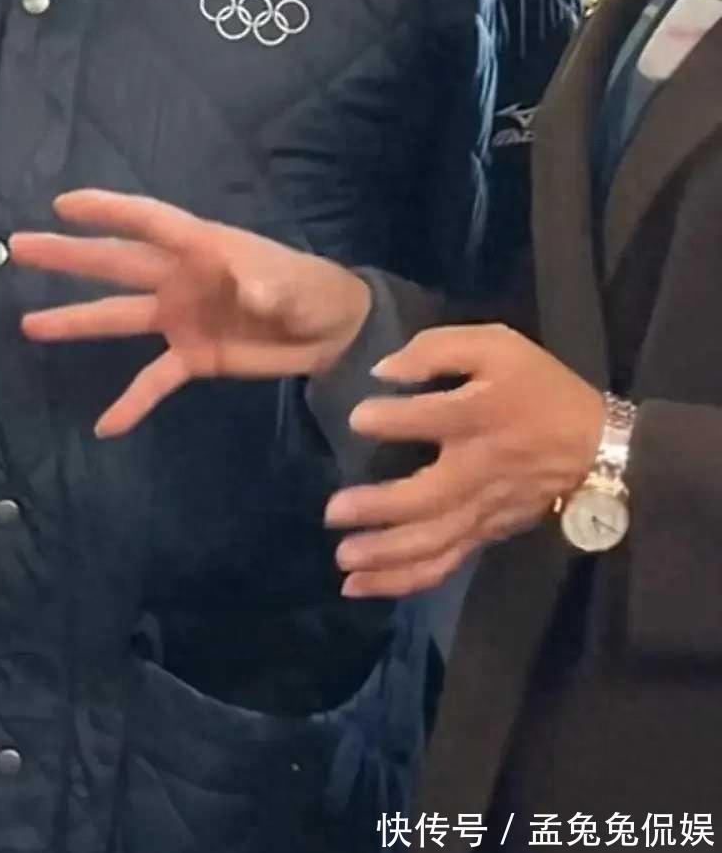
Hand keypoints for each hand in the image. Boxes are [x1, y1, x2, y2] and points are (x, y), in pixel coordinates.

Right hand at [12, 189, 371, 437]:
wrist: (331, 330)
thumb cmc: (309, 288)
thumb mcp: (292, 283)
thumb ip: (267, 286)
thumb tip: (248, 294)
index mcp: (201, 246)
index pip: (147, 221)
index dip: (107, 210)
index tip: (63, 205)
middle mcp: (179, 277)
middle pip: (114, 263)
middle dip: (67, 256)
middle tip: (18, 247)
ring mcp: (180, 318)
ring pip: (117, 316)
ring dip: (75, 321)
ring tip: (28, 325)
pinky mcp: (193, 356)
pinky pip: (153, 380)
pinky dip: (132, 402)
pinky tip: (105, 426)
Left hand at [323, 324, 604, 598]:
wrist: (597, 447)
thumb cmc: (538, 388)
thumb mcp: (496, 345)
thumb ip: (437, 350)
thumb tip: (385, 371)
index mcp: (480, 416)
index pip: (431, 420)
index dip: (391, 421)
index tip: (357, 420)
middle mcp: (478, 469)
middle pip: (427, 498)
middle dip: (379, 509)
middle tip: (333, 511)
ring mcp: (482, 509)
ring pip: (432, 542)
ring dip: (386, 556)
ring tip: (343, 560)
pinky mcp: (485, 533)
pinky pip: (443, 562)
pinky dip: (404, 579)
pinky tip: (363, 585)